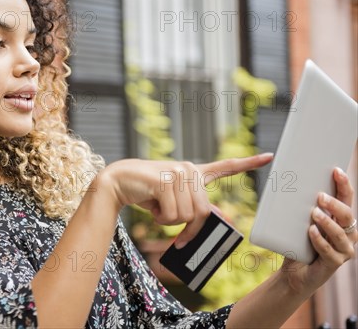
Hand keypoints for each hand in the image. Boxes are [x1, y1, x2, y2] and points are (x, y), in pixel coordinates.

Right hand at [98, 153, 273, 246]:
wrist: (118, 182)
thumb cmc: (146, 193)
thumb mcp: (173, 200)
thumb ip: (195, 206)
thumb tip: (224, 218)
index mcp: (194, 172)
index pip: (226, 166)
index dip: (249, 163)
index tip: (270, 156)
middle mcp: (189, 169)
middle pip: (203, 211)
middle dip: (188, 229)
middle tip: (175, 233)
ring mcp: (178, 173)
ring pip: (188, 215)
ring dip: (170, 222)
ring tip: (158, 209)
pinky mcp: (165, 180)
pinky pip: (173, 214)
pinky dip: (161, 219)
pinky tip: (152, 205)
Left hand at [281, 167, 356, 294]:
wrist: (294, 272)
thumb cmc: (298, 244)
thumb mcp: (300, 222)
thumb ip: (302, 207)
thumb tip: (290, 182)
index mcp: (341, 220)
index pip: (346, 199)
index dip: (344, 184)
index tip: (336, 171)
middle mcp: (347, 234)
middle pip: (347, 215)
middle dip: (335, 204)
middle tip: (319, 196)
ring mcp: (344, 250)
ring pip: (340, 233)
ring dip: (327, 222)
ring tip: (314, 213)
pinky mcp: (334, 263)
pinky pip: (329, 250)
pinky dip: (319, 240)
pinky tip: (310, 232)